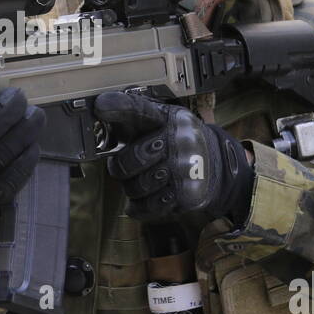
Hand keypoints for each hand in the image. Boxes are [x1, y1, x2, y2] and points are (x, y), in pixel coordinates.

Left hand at [95, 91, 252, 224]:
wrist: (216, 163)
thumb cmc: (177, 140)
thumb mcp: (161, 120)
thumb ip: (133, 119)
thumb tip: (97, 115)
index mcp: (167, 118)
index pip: (140, 110)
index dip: (119, 107)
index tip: (100, 106)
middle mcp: (179, 141)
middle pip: (130, 159)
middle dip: (120, 167)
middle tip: (124, 166)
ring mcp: (184, 169)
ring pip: (136, 187)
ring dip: (132, 187)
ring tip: (142, 179)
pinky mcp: (186, 195)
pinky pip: (147, 207)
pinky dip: (140, 206)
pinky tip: (147, 196)